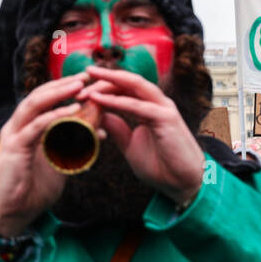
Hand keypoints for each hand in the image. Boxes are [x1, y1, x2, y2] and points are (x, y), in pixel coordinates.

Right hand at [0, 74, 88, 235]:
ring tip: (79, 86)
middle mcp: (17, 127)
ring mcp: (14, 136)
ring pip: (34, 105)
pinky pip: (37, 127)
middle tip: (86, 76)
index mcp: (26, 129)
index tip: (87, 82)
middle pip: (38, 96)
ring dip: (58, 94)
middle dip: (62, 85)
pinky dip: (55, 117)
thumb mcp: (59, 162)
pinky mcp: (15, 148)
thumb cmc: (32, 189)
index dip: (64, 89)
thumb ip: (73, 145)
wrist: (12, 213)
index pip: (44, 100)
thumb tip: (98, 132)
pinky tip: (73, 111)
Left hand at [79, 65, 204, 205]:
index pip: (124, 88)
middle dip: (102, 77)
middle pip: (127, 81)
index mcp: (149, 107)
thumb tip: (100, 115)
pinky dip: (116, 100)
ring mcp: (163, 108)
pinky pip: (137, 105)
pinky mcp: (166, 118)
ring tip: (86, 80)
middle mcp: (157, 103)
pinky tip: (98, 99)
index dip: (102, 86)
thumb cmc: (160, 165)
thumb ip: (118, 128)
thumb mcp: (130, 145)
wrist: (182, 183)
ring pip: (133, 85)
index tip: (79, 90)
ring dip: (108, 81)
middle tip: (78, 78)